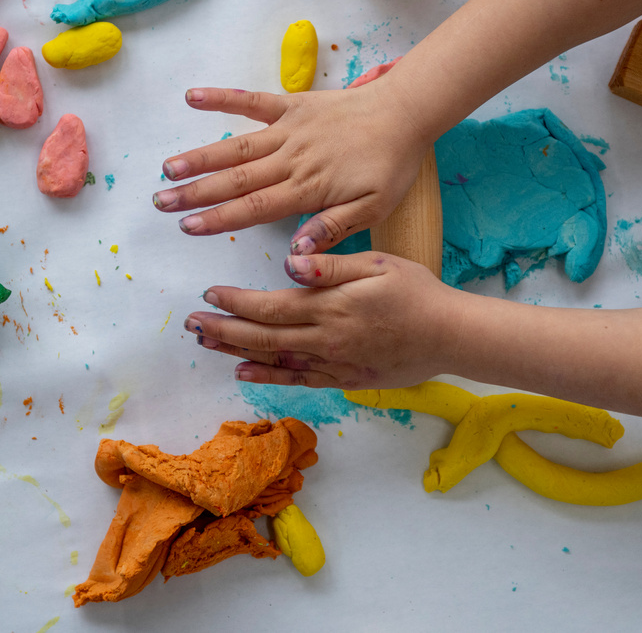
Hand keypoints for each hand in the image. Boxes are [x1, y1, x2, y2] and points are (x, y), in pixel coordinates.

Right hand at [153, 80, 428, 254]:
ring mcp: (288, 130)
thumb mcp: (372, 208)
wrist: (405, 113)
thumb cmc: (390, 165)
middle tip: (161, 202)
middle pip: (235, 179)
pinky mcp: (292, 105)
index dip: (217, 218)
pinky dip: (222, 98)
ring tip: (167, 167)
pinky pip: (252, 101)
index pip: (253, 208)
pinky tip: (192, 98)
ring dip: (199, 157)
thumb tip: (295, 252)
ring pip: (235, 145)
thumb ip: (331, 228)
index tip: (188, 227)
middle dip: (195, 192)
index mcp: (307, 188)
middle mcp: (291, 159)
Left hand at [184, 252, 464, 389]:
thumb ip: (331, 265)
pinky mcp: (344, 378)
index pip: (269, 306)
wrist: (451, 336)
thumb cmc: (417, 292)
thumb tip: (291, 261)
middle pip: (261, 336)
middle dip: (222, 330)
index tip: (209, 294)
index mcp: (329, 306)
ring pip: (273, 360)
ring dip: (235, 352)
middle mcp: (324, 338)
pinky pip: (298, 380)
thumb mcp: (378, 265)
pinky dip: (268, 378)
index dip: (235, 302)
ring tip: (205, 345)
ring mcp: (332, 362)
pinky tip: (244, 374)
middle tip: (190, 325)